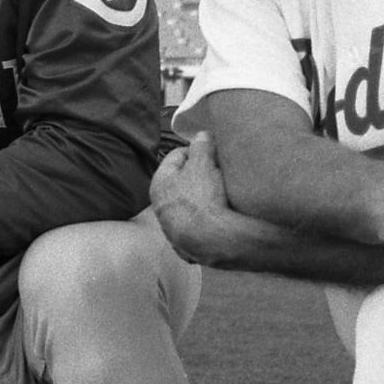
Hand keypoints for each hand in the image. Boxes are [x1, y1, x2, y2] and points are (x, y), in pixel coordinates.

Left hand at [150, 131, 236, 264]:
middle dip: (202, 174)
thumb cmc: (204, 197)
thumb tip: (201, 135)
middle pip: (183, 181)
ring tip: (225, 194)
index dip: (197, 149)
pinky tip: (223, 217)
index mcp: (159, 184)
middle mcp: (160, 209)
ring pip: (191, 205)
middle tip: (221, 170)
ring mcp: (174, 231)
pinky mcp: (189, 248)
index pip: (176, 156)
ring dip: (206, 197)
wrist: (214, 241)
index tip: (214, 150)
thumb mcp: (203, 163)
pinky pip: (201, 226)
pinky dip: (210, 219)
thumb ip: (202, 146)